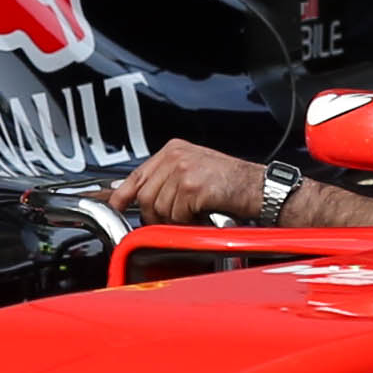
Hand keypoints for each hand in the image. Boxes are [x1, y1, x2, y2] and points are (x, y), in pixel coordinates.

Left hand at [116, 140, 271, 224]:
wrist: (258, 188)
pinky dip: (187, 223)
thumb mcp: (195, 170)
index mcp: (173, 150)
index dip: (121, 194)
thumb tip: (141, 197)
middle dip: (154, 216)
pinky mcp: (192, 187)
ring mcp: (183, 170)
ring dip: (174, 220)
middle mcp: (175, 156)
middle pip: (144, 196)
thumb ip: (168, 179)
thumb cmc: (231, 183)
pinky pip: (175, 215)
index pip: (137, 174)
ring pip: (158, 208)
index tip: (114, 205)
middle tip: (173, 220)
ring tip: (192, 216)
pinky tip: (201, 216)